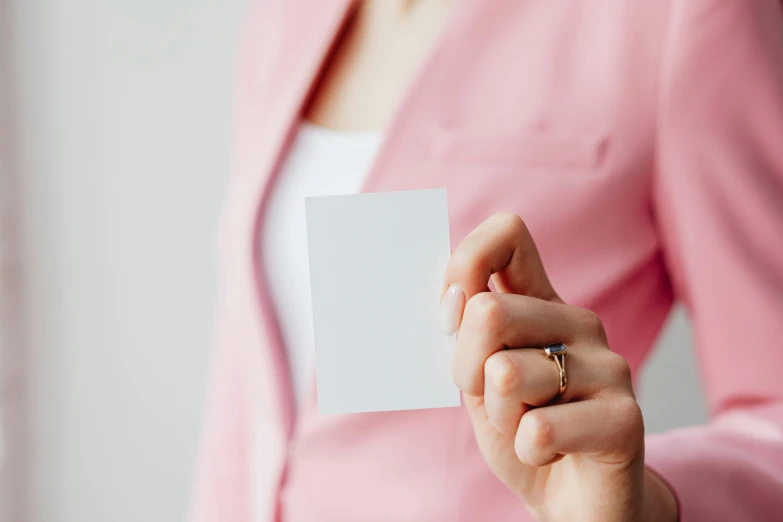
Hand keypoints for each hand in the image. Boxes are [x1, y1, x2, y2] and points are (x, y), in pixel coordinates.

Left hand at [440, 213, 677, 521]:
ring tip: (525, 426)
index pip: (508, 235)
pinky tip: (548, 452)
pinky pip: (538, 428)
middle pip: (489, 311)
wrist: (574, 501)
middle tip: (490, 398)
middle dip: (466, 368)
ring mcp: (609, 367)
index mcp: (542, 305)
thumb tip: (454, 299)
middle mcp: (580, 324)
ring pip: (507, 375)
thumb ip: (467, 335)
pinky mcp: (625, 418)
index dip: (466, 262)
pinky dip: (525, 450)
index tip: (450, 315)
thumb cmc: (521, 430)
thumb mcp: (479, 379)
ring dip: (499, 416)